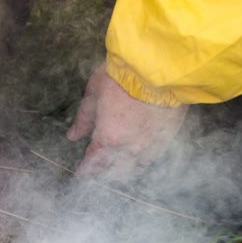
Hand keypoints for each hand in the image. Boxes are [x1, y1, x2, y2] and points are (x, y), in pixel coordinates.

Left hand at [67, 64, 188, 177]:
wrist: (160, 67)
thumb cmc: (122, 75)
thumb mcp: (94, 93)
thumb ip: (84, 119)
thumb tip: (73, 136)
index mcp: (108, 138)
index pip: (93, 163)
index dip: (85, 171)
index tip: (80, 175)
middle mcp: (130, 148)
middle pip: (114, 170)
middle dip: (104, 172)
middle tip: (98, 170)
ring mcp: (151, 145)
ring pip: (136, 168)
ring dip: (125, 169)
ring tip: (119, 167)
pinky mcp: (168, 138)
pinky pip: (153, 157)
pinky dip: (143, 160)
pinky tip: (140, 156)